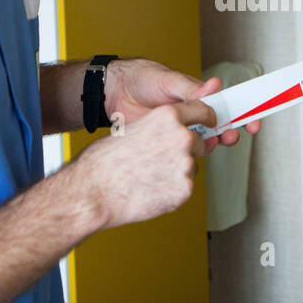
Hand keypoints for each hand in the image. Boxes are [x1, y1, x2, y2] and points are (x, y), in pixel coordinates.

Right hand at [68, 98, 218, 229]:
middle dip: (187, 150)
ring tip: (148, 176)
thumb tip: (171, 131)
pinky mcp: (184, 189)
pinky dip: (171, 190)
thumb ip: (158, 128)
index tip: (209, 123)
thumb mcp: (131, 129)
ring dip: (176, 171)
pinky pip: (184, 187)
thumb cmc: (103, 162)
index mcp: (167, 116)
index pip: (202, 110)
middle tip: (160, 160)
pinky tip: (150, 189)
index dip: (206, 118)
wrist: (92, 192)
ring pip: (191, 166)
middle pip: (199, 142)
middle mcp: (181, 137)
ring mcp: (185, 165)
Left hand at [103, 58, 260, 152]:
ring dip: (212, 145)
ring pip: (204, 142)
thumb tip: (215, 86)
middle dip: (231, 133)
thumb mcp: (169, 80)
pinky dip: (190, 154)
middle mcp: (194, 115)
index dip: (243, 115)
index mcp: (200, 97)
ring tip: (212, 143)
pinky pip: (183, 152)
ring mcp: (181, 131)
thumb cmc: (142, 79)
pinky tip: (192, 152)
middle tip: (232, 136)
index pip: (227, 106)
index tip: (253, 122)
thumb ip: (192, 89)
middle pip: (221, 128)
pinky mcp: (166, 143)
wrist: (113, 92)